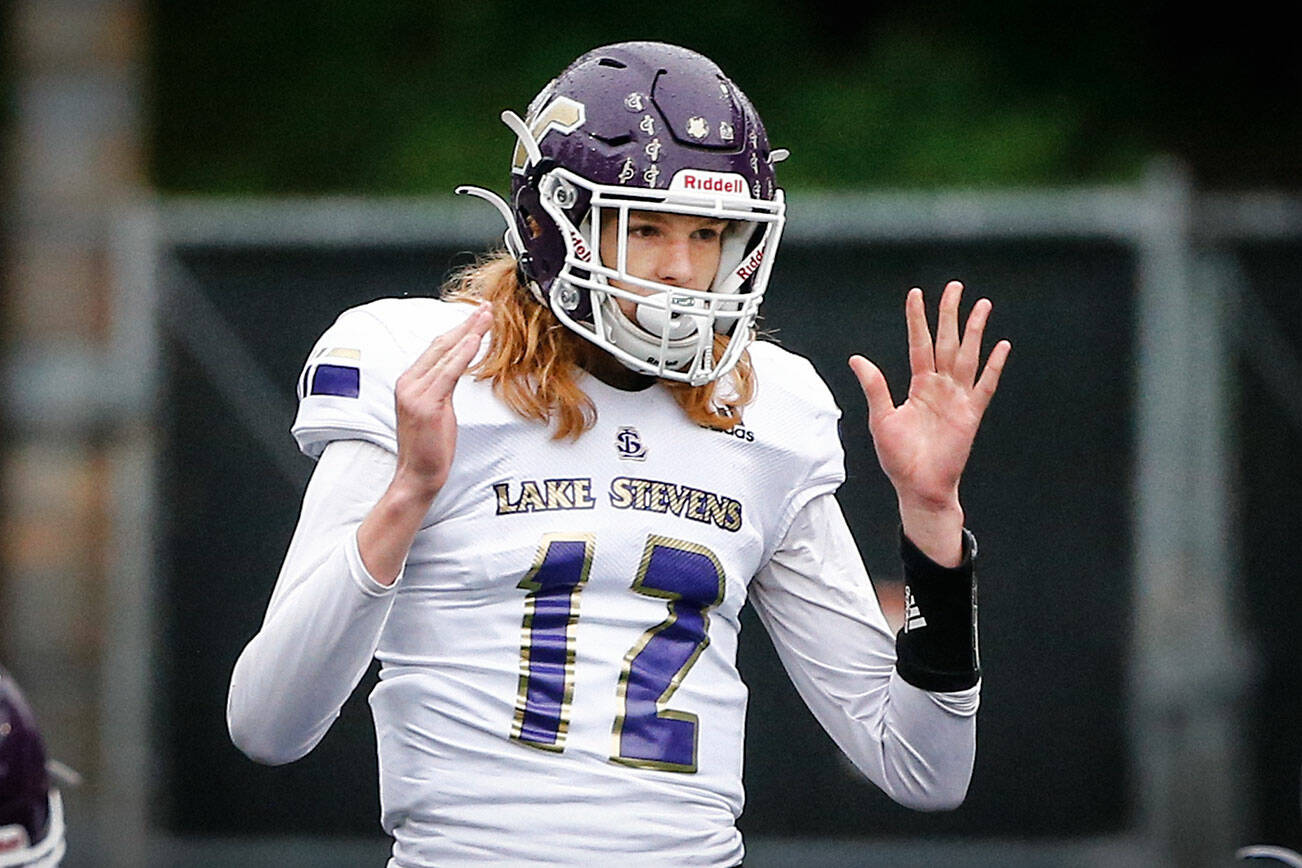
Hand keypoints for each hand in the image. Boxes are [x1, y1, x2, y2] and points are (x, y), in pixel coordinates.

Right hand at [392, 303, 493, 499]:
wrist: (416, 475)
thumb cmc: (428, 447)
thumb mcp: (435, 410)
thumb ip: (442, 388)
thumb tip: (458, 371)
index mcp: (409, 382)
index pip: (435, 348)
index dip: (457, 330)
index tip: (476, 316)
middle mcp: (408, 383)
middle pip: (440, 344)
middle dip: (465, 324)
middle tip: (487, 308)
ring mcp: (415, 393)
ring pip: (446, 354)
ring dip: (469, 333)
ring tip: (487, 317)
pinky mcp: (426, 404)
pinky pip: (448, 372)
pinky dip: (463, 354)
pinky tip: (475, 340)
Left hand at [849, 282, 1008, 562]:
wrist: (918, 487)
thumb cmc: (899, 458)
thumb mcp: (881, 419)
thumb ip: (875, 387)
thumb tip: (857, 359)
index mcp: (918, 387)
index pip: (918, 345)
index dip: (917, 320)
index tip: (916, 294)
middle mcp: (939, 387)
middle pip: (946, 342)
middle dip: (950, 314)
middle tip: (956, 287)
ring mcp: (957, 399)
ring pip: (967, 356)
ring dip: (974, 331)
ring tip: (982, 305)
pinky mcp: (971, 414)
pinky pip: (984, 386)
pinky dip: (995, 366)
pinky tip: (1002, 346)